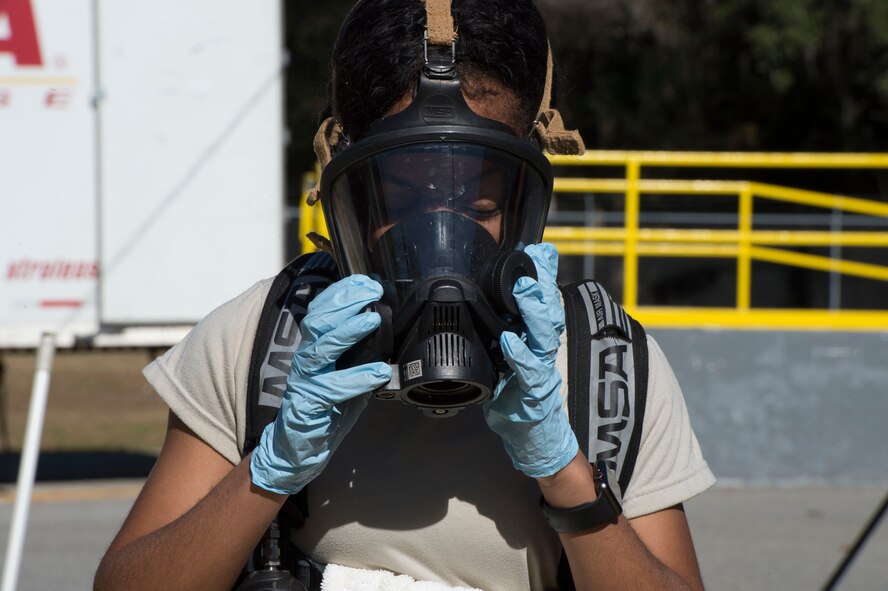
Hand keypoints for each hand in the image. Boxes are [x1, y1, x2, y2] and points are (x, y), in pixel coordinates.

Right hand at [251, 275, 392, 494]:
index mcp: (315, 347)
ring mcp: (305, 380)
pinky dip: (357, 378)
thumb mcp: (345, 372)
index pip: (322, 310)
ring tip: (372, 320)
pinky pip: (332, 388)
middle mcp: (306, 358)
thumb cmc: (325, 407)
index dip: (342, 292)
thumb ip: (360, 354)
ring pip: (321, 348)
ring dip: (348, 331)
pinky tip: (378, 372)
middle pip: (319, 320)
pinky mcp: (308, 403)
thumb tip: (386, 330)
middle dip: (344, 301)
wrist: (300, 447)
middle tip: (371, 291)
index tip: (365, 280)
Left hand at [482, 243, 578, 478]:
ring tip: (525, 290)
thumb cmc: (518, 400)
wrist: (534, 442)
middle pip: (549, 311)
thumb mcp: (510, 361)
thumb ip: (507, 334)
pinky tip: (510, 341)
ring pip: (545, 336)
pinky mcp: (536, 395)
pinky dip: (520, 355)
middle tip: (535, 261)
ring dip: (535, 311)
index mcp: (535, 341)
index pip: (543, 302)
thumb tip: (493, 311)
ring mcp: (542, 373)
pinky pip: (529, 372)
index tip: (539, 249)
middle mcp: (543, 352)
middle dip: (544, 284)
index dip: (543, 275)